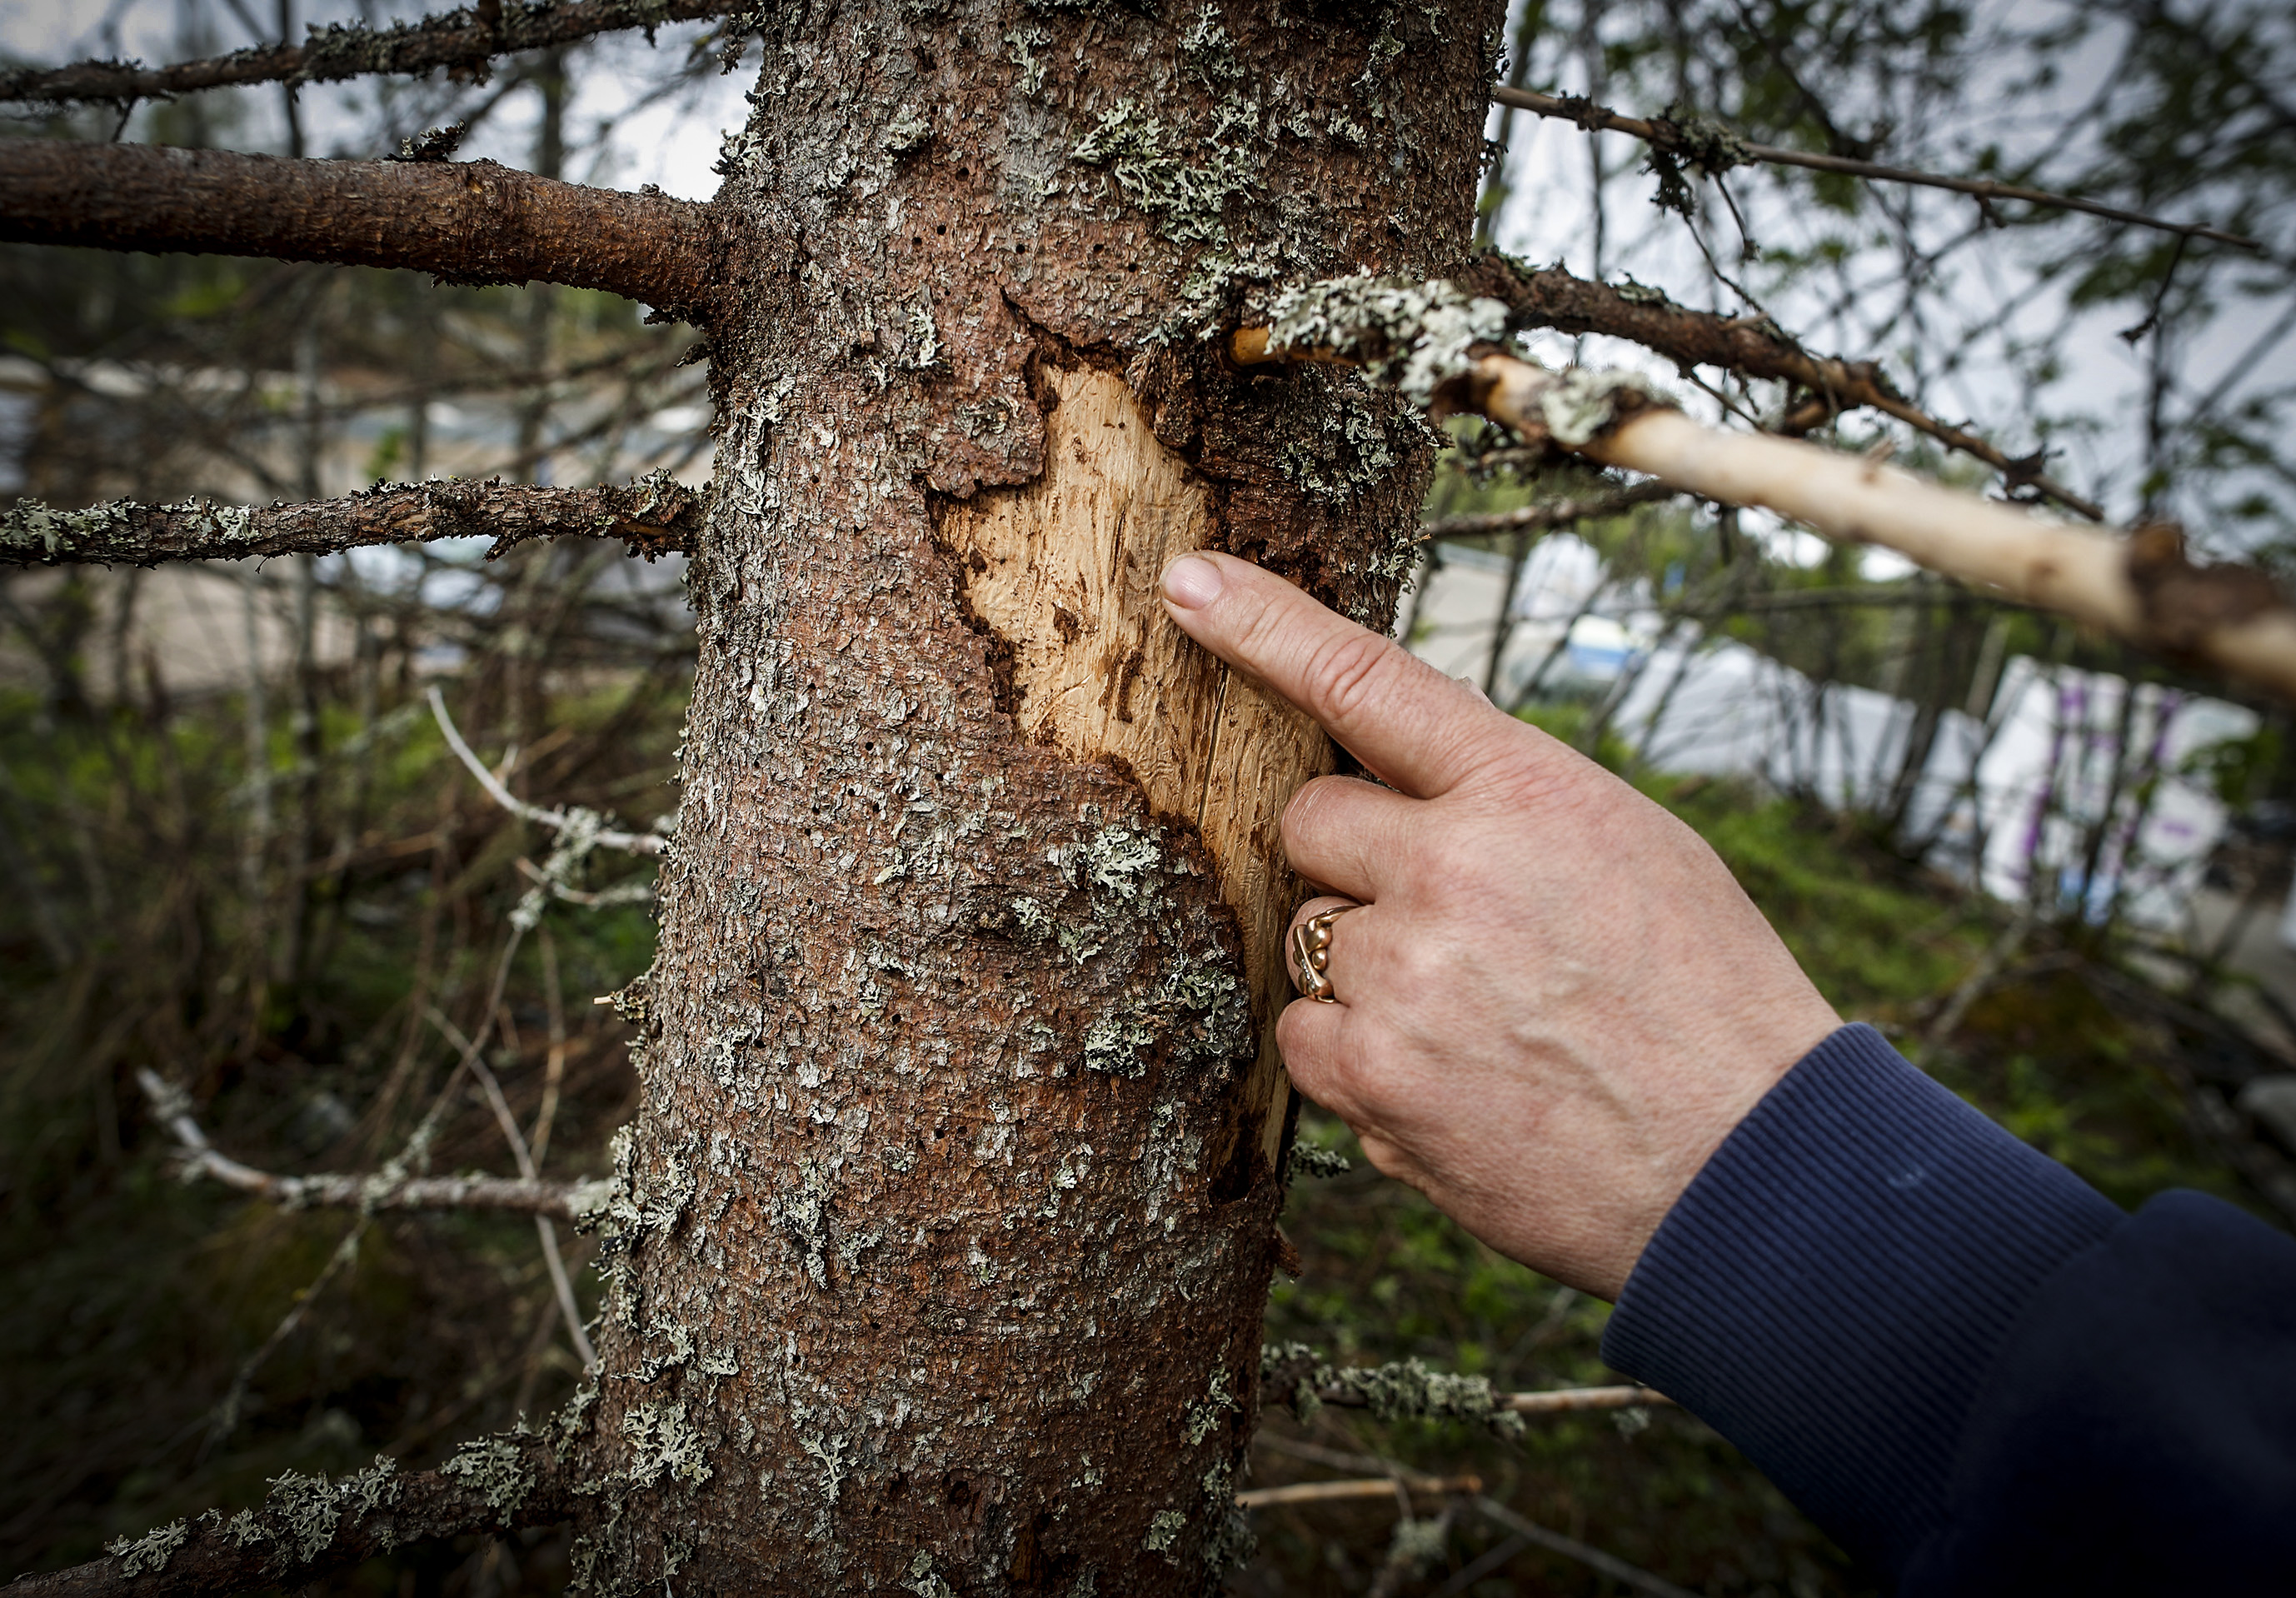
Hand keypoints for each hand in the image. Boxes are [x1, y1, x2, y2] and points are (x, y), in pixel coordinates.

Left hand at [1160, 552, 1839, 1298]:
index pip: (1363, 678)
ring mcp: (1403, 979)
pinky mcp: (1373, 1081)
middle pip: (1309, 822)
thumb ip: (1508, 804)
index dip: (1263, 624)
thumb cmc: (1705, 998)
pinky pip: (1305, 1036)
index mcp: (1526, 791)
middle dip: (1358, 861)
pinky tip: (1451, 1078)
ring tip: (1481, 1020)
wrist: (1749, 1169)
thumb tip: (1403, 796)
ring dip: (1368, 967)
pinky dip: (1357, 1055)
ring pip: (1311, 935)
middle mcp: (1450, 869)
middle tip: (1452, 920)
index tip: (1189, 583)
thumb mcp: (1633, 847)